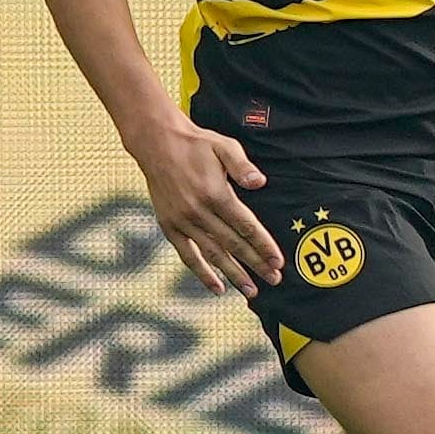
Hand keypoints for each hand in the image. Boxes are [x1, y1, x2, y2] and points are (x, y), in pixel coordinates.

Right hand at [130, 117, 282, 296]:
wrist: (157, 143)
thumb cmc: (196, 143)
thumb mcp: (223, 146)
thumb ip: (242, 166)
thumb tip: (260, 183)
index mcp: (216, 193)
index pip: (246, 226)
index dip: (264, 246)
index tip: (278, 262)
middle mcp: (199, 212)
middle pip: (234, 245)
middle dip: (256, 264)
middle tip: (274, 280)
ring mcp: (183, 222)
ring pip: (213, 254)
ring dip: (234, 275)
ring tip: (251, 290)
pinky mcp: (169, 226)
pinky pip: (188, 255)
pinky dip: (202, 273)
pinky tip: (217, 287)